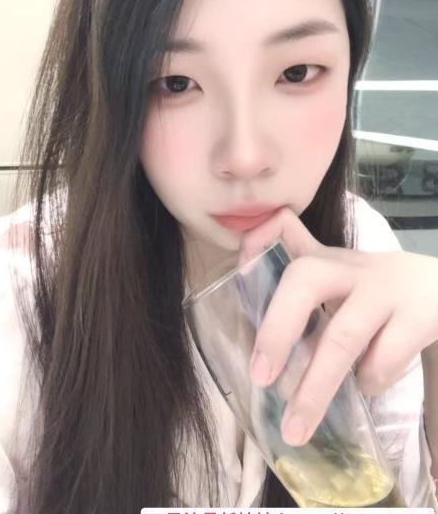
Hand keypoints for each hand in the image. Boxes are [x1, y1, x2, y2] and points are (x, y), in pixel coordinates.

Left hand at [239, 206, 437, 446]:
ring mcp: (385, 290)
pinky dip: (369, 381)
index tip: (239, 271)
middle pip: (304, 280)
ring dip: (315, 387)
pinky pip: (383, 358)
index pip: (283, 230)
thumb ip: (301, 275)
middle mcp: (351, 268)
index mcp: (327, 260)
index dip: (257, 243)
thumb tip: (249, 272)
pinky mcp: (418, 316)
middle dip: (276, 329)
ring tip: (296, 428)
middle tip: (260, 377)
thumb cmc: (377, 291)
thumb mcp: (341, 276)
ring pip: (342, 336)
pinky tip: (366, 387)